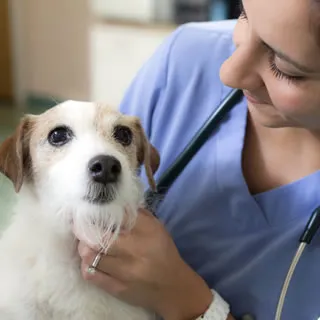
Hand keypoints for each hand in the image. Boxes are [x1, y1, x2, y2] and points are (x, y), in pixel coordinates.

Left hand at [74, 208, 212, 319]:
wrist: (172, 287)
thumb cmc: (163, 252)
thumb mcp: (156, 228)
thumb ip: (137, 215)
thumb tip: (114, 204)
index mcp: (147, 231)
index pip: (117, 216)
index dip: (100, 212)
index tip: (91, 211)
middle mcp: (136, 250)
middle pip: (98, 236)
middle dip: (85, 229)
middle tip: (81, 226)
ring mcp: (125, 272)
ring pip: (90, 255)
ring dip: (84, 247)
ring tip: (85, 243)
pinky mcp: (117, 289)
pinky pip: (90, 274)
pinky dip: (85, 265)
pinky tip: (90, 261)